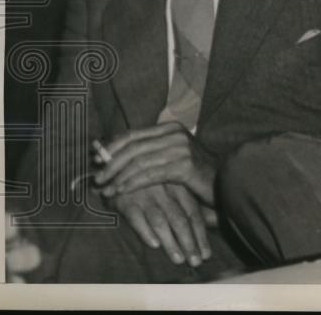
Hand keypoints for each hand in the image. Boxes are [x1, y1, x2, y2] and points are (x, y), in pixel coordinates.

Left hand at [95, 122, 217, 205]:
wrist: (224, 181)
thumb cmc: (195, 173)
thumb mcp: (172, 156)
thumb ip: (151, 152)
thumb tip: (115, 157)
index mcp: (170, 128)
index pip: (134, 134)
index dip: (112, 146)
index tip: (96, 160)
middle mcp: (175, 134)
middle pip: (134, 147)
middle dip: (112, 164)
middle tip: (98, 179)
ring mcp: (181, 148)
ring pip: (140, 162)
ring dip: (119, 177)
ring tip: (107, 190)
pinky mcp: (185, 166)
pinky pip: (151, 175)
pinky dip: (133, 184)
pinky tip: (122, 192)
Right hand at [110, 183, 212, 266]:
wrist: (118, 165)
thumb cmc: (148, 180)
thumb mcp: (170, 184)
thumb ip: (184, 202)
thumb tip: (210, 222)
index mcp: (179, 186)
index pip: (193, 213)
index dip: (200, 234)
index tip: (206, 254)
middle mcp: (165, 191)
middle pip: (180, 220)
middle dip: (189, 242)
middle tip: (196, 262)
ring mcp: (145, 195)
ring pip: (161, 221)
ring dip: (170, 242)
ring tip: (179, 260)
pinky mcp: (125, 200)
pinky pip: (136, 217)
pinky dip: (145, 231)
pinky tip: (154, 245)